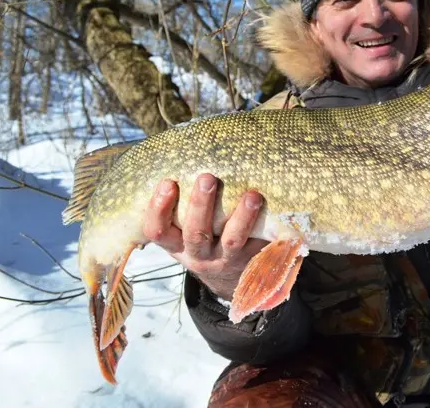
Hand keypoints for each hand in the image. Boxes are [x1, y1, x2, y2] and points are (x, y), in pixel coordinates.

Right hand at [143, 173, 268, 299]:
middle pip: (195, 233)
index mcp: (175, 243)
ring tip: (252, 196)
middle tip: (207, 178)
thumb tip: (184, 154)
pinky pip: (258, 244)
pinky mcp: (250, 258)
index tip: (168, 183)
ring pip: (231, 240)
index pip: (157, 230)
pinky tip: (271, 209)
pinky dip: (264, 227)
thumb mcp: (182, 228)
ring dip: (242, 217)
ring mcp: (225, 258)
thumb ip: (180, 203)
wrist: (228, 275)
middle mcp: (197, 253)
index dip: (159, 209)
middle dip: (200, 204)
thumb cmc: (202, 236)